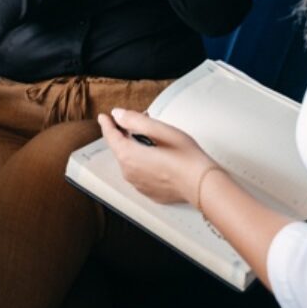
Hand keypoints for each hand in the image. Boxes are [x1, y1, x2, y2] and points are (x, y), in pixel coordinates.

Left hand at [98, 108, 214, 206]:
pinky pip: (139, 173)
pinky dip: (142, 163)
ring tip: (150, 138)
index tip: (103, 116)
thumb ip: (135, 120)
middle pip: (120, 149)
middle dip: (125, 134)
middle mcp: (129, 173)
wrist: (203, 186)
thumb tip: (117, 114)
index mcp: (129, 156)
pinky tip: (156, 158)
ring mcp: (138, 185)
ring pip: (129, 161)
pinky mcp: (149, 193)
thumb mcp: (161, 130)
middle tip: (140, 122)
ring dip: (134, 148)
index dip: (107, 124)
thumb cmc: (185, 156)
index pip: (111, 136)